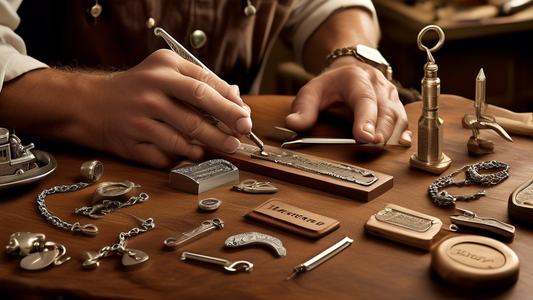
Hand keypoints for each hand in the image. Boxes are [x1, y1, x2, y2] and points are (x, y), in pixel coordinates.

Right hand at [0, 49, 251, 167]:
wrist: (91, 103)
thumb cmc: (138, 88)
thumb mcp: (167, 73)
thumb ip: (200, 83)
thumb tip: (237, 101)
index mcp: (164, 68)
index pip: (205, 85)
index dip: (230, 105)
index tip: (245, 118)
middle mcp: (150, 90)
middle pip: (197, 110)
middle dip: (224, 127)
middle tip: (240, 138)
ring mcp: (139, 118)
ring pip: (183, 138)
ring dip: (206, 146)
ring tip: (219, 148)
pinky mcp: (131, 142)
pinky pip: (165, 156)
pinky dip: (181, 158)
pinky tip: (189, 154)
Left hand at [284, 56, 410, 146]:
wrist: (352, 69)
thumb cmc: (332, 84)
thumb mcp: (312, 90)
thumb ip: (303, 107)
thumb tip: (294, 124)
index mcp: (357, 79)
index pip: (364, 99)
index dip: (366, 119)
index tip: (364, 137)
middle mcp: (378, 86)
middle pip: (385, 110)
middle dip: (381, 130)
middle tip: (372, 145)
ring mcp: (390, 97)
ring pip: (398, 116)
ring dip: (392, 134)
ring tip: (382, 147)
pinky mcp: (396, 107)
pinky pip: (404, 121)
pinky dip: (404, 133)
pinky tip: (402, 144)